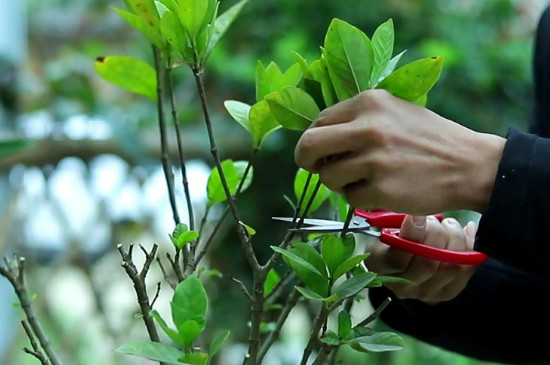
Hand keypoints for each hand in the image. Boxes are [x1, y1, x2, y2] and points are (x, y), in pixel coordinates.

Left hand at [294, 89, 505, 214]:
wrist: (469, 164)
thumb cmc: (428, 138)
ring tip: (361, 180)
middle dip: (305, 160)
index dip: (314, 139)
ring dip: (338, 183)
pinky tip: (379, 191)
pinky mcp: (381, 189)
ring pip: (327, 177)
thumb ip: (358, 119)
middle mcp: (368, 128)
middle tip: (315, 168)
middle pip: (309, 146)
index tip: (319, 151)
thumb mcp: (394, 111)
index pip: (319, 121)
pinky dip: (359, 199)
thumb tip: (320, 136)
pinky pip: (350, 198)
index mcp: (368, 102)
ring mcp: (374, 160)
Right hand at [364, 215, 476, 303]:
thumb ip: (397, 222)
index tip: (419, 215)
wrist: (403, 257)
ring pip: (450, 267)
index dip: (412, 235)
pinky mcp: (446, 293)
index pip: (397, 258)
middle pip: (428, 264)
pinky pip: (466, 271)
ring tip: (449, 224)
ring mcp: (425, 293)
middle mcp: (401, 287)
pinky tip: (465, 232)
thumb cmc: (392, 235)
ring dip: (454, 240)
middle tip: (435, 219)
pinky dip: (469, 248)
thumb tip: (417, 214)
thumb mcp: (386, 226)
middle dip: (436, 234)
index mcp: (380, 267)